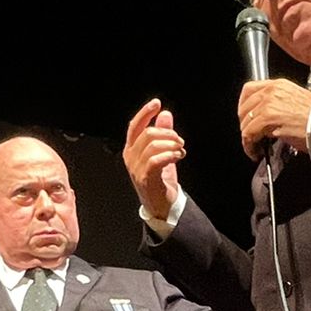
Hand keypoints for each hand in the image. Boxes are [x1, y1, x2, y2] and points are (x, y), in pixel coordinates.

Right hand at [124, 99, 185, 223]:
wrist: (162, 206)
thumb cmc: (160, 180)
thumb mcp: (163, 152)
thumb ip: (163, 133)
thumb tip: (165, 114)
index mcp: (131, 149)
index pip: (135, 126)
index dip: (145, 113)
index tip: (157, 103)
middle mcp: (130, 158)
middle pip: (147, 134)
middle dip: (168, 133)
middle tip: (180, 141)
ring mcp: (136, 169)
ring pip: (153, 145)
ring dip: (171, 144)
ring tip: (180, 150)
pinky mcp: (145, 178)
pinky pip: (156, 159)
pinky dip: (170, 155)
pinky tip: (178, 156)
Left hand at [238, 79, 310, 159]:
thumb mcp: (296, 100)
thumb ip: (278, 102)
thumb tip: (264, 115)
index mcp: (278, 85)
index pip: (249, 89)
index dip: (243, 105)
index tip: (244, 117)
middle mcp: (271, 91)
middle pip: (244, 107)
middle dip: (244, 125)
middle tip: (250, 137)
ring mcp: (268, 104)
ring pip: (245, 122)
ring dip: (247, 138)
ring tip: (254, 147)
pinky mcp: (268, 118)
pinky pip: (249, 133)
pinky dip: (249, 145)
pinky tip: (256, 152)